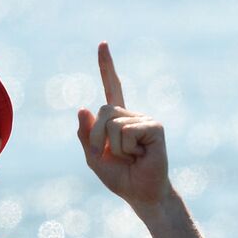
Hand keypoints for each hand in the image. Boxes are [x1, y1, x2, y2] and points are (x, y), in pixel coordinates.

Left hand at [77, 42, 170, 209]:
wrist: (141, 193)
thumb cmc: (120, 177)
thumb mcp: (94, 157)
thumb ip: (86, 135)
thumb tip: (83, 108)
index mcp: (118, 119)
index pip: (112, 87)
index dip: (106, 66)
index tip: (102, 44)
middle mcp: (132, 114)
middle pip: (103, 111)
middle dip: (98, 137)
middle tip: (113, 155)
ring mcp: (145, 119)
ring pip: (112, 122)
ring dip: (113, 146)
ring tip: (130, 157)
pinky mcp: (154, 126)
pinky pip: (126, 131)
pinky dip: (126, 148)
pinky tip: (140, 155)